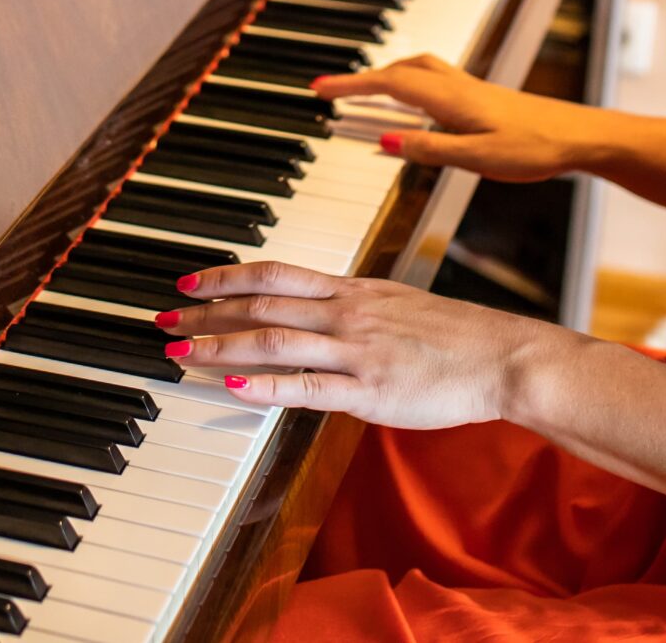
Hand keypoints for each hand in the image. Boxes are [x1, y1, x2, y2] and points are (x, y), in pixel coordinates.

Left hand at [156, 259, 573, 427]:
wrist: (501, 357)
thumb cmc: (453, 335)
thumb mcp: (395, 304)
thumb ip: (351, 306)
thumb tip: (312, 308)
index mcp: (352, 290)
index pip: (275, 274)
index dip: (227, 275)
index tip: (188, 279)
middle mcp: (348, 312)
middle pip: (262, 305)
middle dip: (207, 310)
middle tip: (164, 318)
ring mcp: (357, 351)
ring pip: (276, 341)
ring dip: (222, 344)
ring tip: (182, 349)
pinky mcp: (370, 391)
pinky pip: (309, 387)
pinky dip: (267, 386)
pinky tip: (232, 387)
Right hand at [313, 53, 591, 180]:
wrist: (580, 136)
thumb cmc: (535, 148)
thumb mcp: (477, 159)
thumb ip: (429, 149)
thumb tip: (384, 140)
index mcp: (449, 99)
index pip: (388, 84)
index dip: (351, 85)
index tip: (319, 88)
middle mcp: (457, 87)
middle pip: (398, 69)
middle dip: (360, 78)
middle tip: (329, 90)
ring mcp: (471, 89)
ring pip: (417, 68)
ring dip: (385, 73)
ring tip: (363, 88)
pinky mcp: (483, 96)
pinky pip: (434, 78)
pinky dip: (410, 80)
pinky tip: (415, 100)